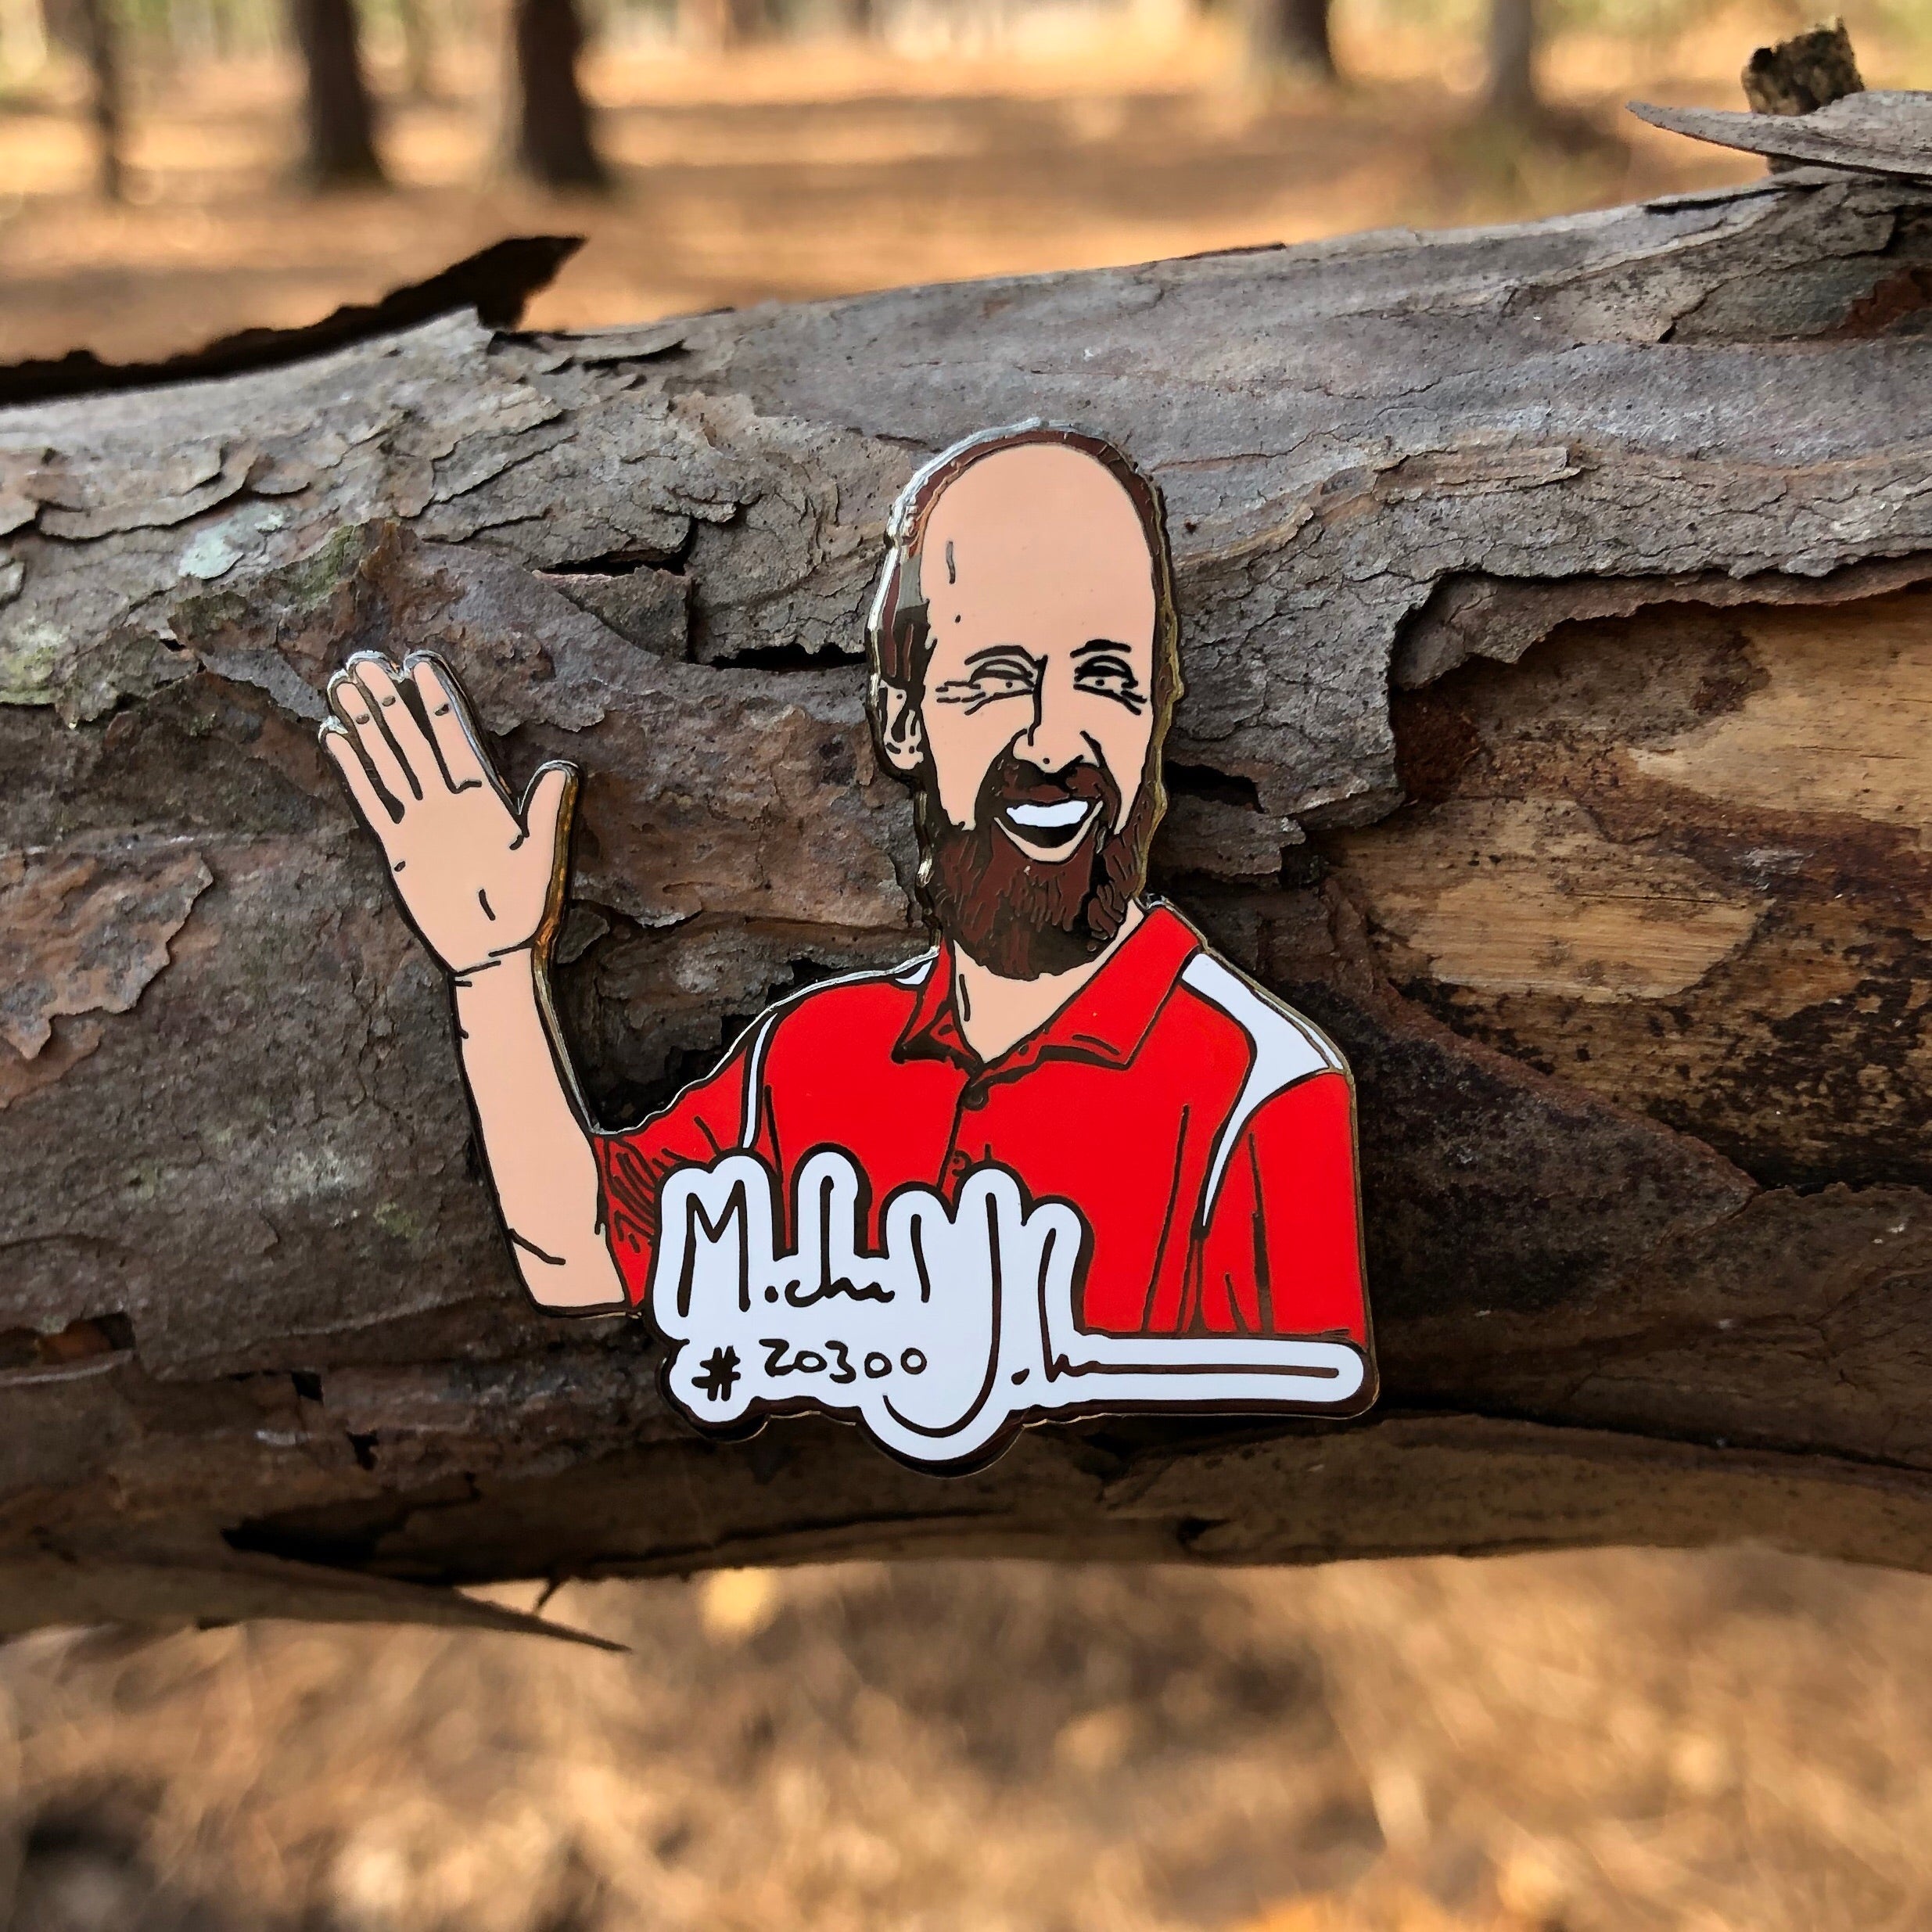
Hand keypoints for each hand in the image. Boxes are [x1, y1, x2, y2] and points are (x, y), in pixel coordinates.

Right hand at [320, 652, 577, 978]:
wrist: (492, 953)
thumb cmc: (525, 909)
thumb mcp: (541, 857)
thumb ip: (548, 812)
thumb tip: (564, 769)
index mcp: (483, 796)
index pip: (454, 737)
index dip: (436, 700)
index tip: (419, 662)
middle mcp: (448, 801)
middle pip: (413, 739)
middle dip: (391, 700)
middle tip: (367, 660)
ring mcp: (421, 820)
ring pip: (388, 761)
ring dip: (367, 725)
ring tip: (343, 685)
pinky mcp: (398, 845)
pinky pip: (372, 800)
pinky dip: (354, 770)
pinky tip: (335, 737)